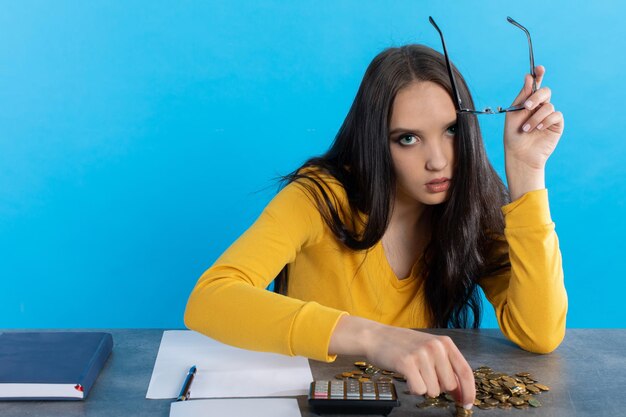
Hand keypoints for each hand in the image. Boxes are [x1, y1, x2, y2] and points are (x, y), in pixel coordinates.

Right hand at [329, 316, 474, 409]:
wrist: (375, 337)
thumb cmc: (402, 345)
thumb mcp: (429, 348)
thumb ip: (446, 366)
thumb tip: (460, 392)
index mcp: (445, 343)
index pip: (464, 371)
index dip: (469, 390)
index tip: (468, 403)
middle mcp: (436, 347)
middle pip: (449, 385)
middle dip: (438, 387)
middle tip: (423, 376)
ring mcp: (421, 354)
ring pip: (434, 390)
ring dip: (423, 387)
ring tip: (413, 373)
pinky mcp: (407, 363)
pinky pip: (419, 390)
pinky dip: (413, 388)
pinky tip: (406, 376)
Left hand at [503, 66, 564, 199]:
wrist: (520, 155)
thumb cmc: (513, 136)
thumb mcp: (513, 114)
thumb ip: (522, 96)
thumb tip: (529, 76)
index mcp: (528, 102)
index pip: (535, 84)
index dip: (539, 74)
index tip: (539, 68)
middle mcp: (540, 106)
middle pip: (545, 91)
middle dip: (536, 97)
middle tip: (526, 106)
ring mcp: (548, 115)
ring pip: (548, 106)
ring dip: (535, 117)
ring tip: (526, 129)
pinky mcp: (556, 124)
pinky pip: (556, 115)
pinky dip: (545, 121)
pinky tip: (538, 129)